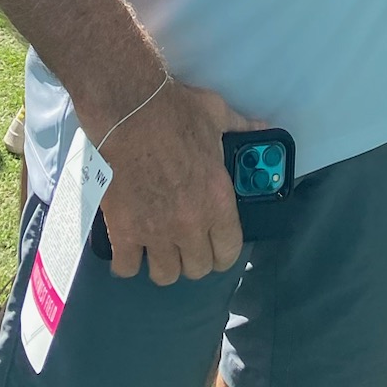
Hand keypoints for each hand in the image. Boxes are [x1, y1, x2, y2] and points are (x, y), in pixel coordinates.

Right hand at [94, 79, 258, 284]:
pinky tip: (131, 247)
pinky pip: (127, 268)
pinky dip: (128, 262)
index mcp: (217, 199)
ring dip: (165, 263)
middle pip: (197, 268)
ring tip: (161, 247)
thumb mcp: (217, 116)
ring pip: (165, 275)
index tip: (218, 246)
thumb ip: (241, 128)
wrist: (129, 111)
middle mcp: (189, 223)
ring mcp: (154, 231)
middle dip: (195, 258)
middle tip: (188, 242)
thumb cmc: (176, 112)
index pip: (229, 251)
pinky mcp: (123, 231)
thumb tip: (263, 128)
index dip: (224, 252)